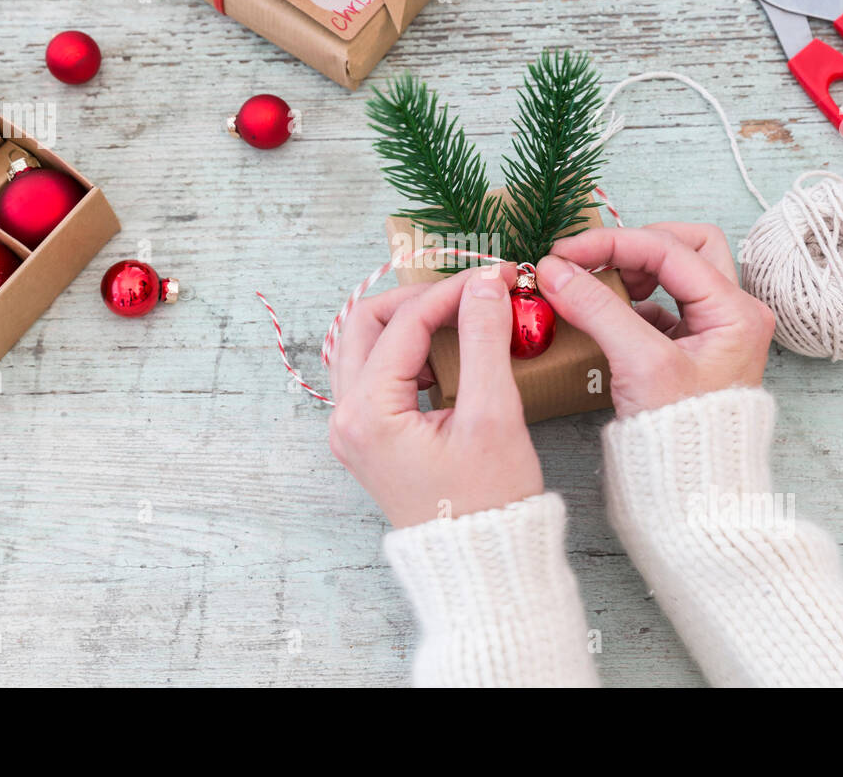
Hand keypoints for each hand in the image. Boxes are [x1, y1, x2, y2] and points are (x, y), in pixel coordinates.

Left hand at [327, 265, 542, 528]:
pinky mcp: (368, 438)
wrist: (479, 567)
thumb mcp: (493, 416)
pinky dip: (406, 351)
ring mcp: (352, 430)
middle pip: (366, 323)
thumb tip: (485, 284)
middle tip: (469, 290)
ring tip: (461, 315)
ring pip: (364, 345)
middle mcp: (346, 418)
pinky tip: (449, 352)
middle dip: (418, 298)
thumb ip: (485, 341)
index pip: (405, 322)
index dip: (452, 290)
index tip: (496, 276)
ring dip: (407, 321)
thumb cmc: (489, 503)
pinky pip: (374, 373)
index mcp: (368, 412)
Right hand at [536, 223, 774, 417]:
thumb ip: (597, 309)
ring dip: (631, 271)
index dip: (613, 243)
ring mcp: (711, 332)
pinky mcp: (688, 351)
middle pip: (685, 246)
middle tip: (590, 259)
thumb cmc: (682, 436)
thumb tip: (555, 270)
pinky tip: (602, 315)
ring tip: (594, 286)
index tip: (565, 252)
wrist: (693, 495)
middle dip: (634, 246)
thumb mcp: (639, 364)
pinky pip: (660, 306)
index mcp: (735, 312)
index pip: (670, 249)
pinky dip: (628, 302)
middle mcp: (731, 315)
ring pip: (674, 273)